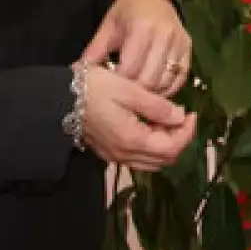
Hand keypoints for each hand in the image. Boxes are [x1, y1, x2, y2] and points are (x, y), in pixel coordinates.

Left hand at [81, 0, 190, 96]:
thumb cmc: (127, 11)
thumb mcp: (108, 26)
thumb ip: (95, 50)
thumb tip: (79, 72)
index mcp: (142, 28)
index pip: (130, 69)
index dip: (118, 83)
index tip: (110, 88)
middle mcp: (164, 36)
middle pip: (149, 79)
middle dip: (134, 92)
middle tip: (123, 95)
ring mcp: (179, 43)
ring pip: (166, 82)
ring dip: (151, 93)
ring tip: (137, 94)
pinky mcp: (188, 49)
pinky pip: (180, 78)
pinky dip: (168, 89)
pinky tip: (154, 90)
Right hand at [82, 65, 196, 171]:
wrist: (59, 99)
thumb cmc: (94, 88)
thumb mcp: (129, 90)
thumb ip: (157, 106)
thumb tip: (180, 116)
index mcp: (133, 140)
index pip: (172, 148)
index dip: (187, 132)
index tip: (191, 112)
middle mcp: (126, 155)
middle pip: (165, 159)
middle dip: (179, 138)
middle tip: (182, 115)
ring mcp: (116, 156)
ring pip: (153, 161)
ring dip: (166, 143)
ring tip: (167, 118)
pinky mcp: (110, 153)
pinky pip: (139, 158)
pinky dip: (152, 145)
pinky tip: (150, 124)